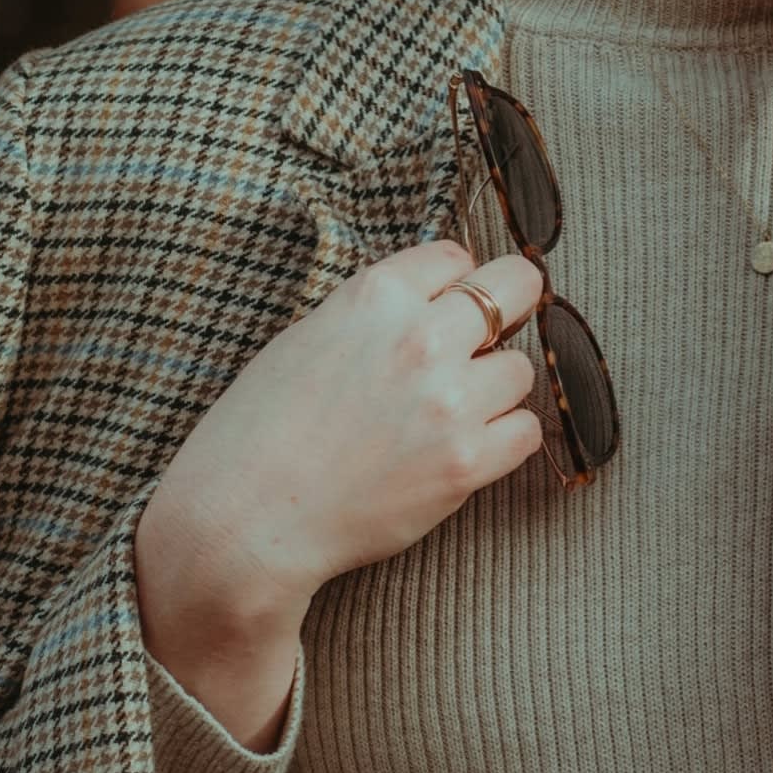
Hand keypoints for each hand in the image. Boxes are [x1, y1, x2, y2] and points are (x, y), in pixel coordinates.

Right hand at [137, 239, 546, 640]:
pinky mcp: (466, 462)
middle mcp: (420, 338)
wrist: (247, 517)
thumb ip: (376, 316)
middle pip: (517, 287)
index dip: (456, 280)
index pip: (454, 255)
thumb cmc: (260, 431)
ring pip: (520, 370)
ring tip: (454, 412)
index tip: (449, 303)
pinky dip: (504, 439)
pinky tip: (468, 447)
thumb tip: (433, 308)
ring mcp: (449, 401)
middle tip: (498, 332)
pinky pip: (525, 432)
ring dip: (496, 387)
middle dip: (512, 305)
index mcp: (375, 297)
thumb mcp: (308, 338)